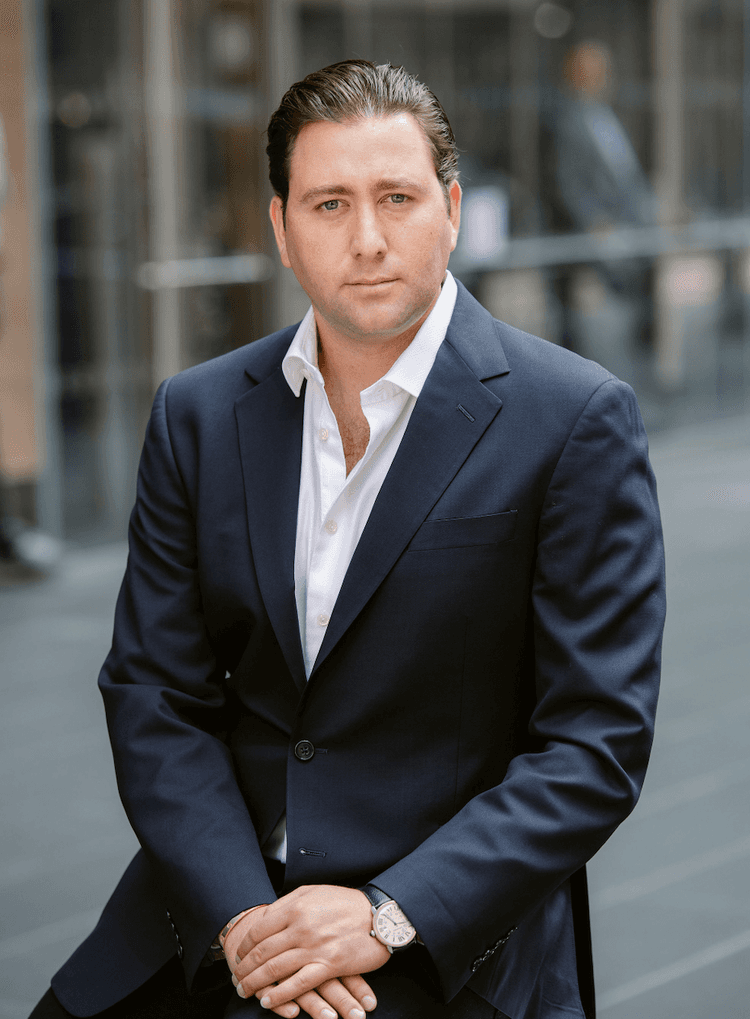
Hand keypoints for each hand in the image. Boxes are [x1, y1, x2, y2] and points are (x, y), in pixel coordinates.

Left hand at [228, 886, 388, 1013]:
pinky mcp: (329, 965)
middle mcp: (301, 926)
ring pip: (275, 970)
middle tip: (236, 978)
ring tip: (245, 991)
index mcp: (296, 907)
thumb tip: (266, 916)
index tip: (238, 956)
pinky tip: (268, 1001)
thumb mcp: (314, 892)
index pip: (259, 930)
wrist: (378, 914)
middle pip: (262, 952)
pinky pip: (298, 985)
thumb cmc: (346, 902)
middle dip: (244, 969)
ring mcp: (314, 947)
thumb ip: (288, 903)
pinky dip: (280, 996)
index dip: (244, 947)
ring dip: (255, 984)